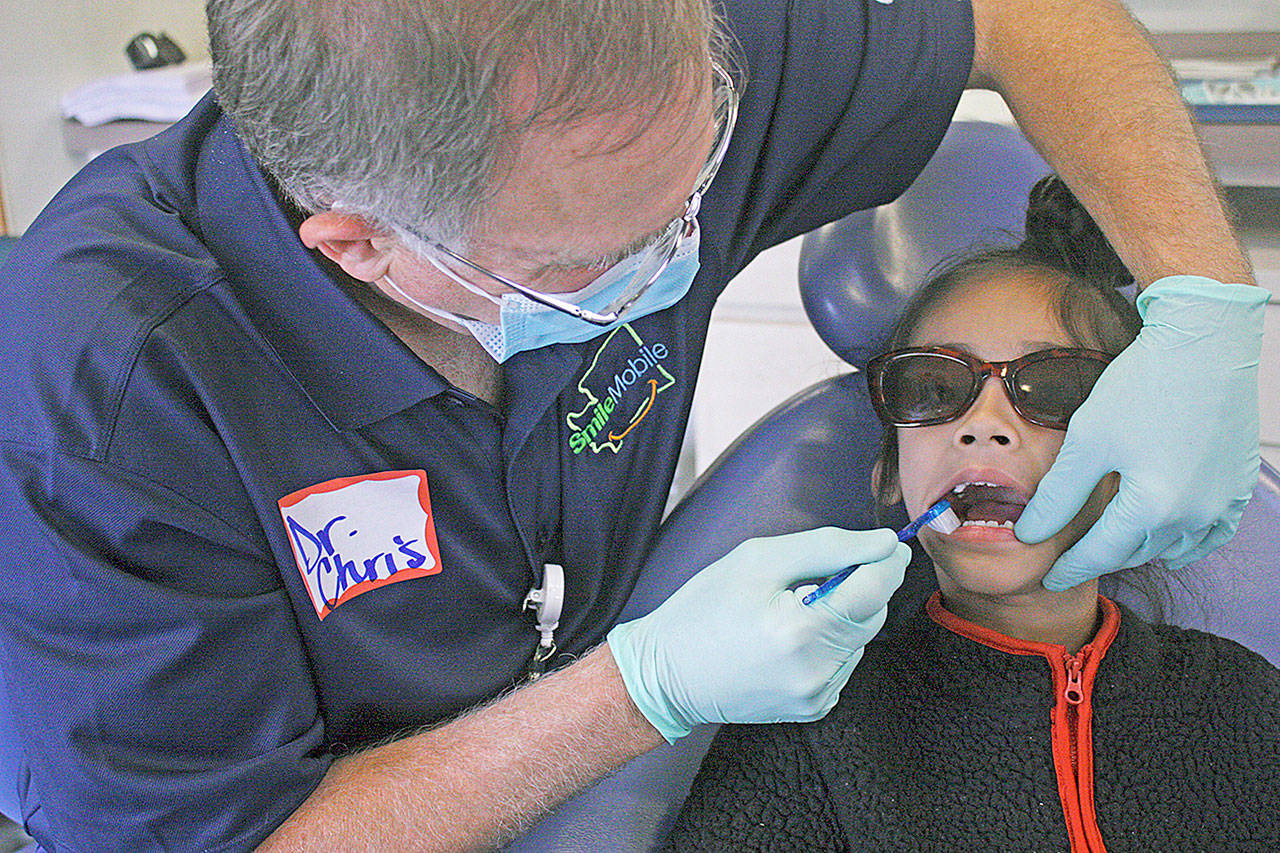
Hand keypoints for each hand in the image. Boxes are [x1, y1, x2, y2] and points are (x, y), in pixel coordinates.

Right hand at [606, 527, 909, 741]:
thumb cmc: (704, 609)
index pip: (874, 589)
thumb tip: (882, 544)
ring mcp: (817, 696)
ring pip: (859, 639)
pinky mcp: (814, 708)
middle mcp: (817, 671)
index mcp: (801, 631)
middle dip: (857, 586)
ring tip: (789, 610)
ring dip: (840, 616)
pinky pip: (842, 663)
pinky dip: (828, 643)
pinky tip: (788, 638)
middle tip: (813, 573)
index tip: (888, 542)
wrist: (666, 674)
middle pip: (872, 614)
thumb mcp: (757, 560)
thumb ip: (827, 548)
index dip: (887, 560)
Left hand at [1016, 276, 1269, 588]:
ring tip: (1111, 548)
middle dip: (1102, 558)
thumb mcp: (1086, 441)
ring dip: (1141, 550)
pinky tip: (1169, 540)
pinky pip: (1212, 532)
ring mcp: (1222, 501)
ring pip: (1174, 546)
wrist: (1205, 342)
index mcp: (1152, 506)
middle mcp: (1193, 513)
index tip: (1049, 577)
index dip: (1071, 567)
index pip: (1101, 553)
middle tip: (1073, 562)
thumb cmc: (1142, 385)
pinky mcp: (1238, 483)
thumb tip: (1028, 533)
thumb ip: (1057, 495)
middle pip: (1136, 552)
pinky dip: (1187, 541)